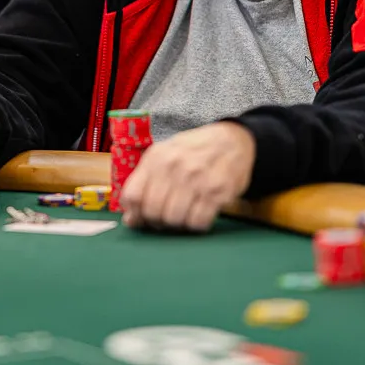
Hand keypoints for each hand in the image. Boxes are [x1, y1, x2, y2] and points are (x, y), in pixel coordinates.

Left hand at [119, 122, 255, 231]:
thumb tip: (131, 219)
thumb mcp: (164, 155)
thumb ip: (144, 182)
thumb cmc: (193, 151)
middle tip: (166, 219)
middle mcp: (175, 166)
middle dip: (157, 222)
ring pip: (174, 219)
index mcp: (157, 157)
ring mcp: (197, 178)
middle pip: (153, 211)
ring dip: (177, 224)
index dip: (135, 214)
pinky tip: (199, 213)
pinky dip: (196, 224)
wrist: (233, 140)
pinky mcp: (218, 191)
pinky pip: (198, 222)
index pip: (133, 195)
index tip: (141, 219)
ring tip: (184, 214)